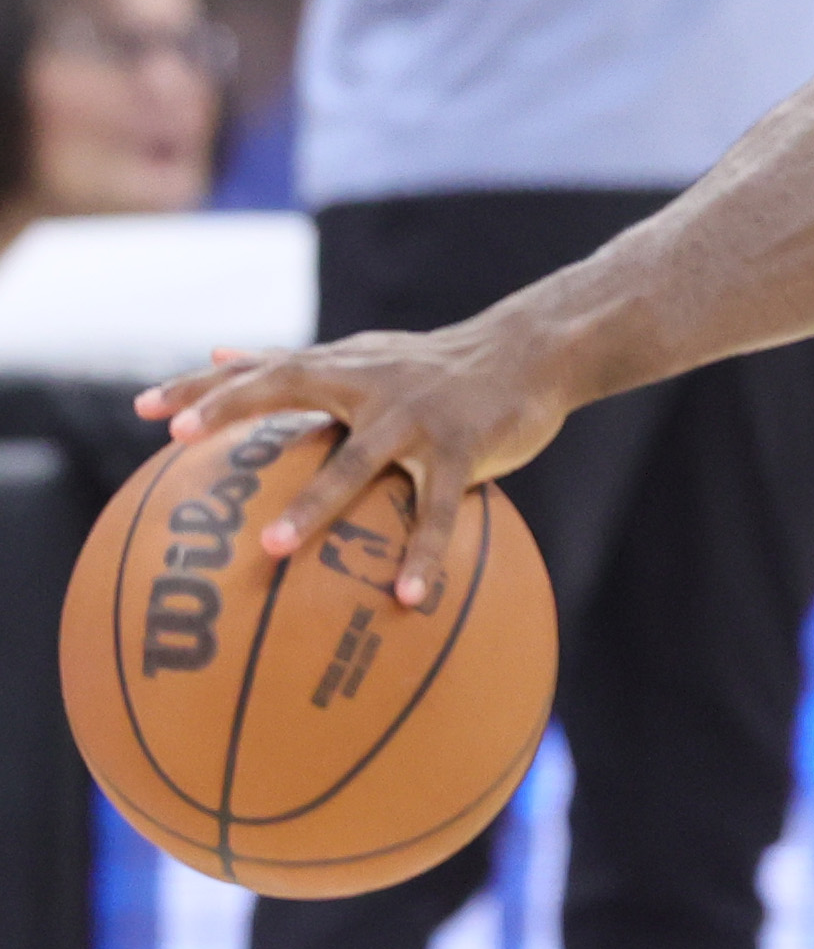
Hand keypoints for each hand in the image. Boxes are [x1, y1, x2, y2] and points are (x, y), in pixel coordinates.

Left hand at [132, 320, 582, 610]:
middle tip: (182, 436)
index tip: (145, 410)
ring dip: (315, 504)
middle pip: (292, 384)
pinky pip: (438, 507)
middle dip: (236, 406)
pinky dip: (423, 552)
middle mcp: (372, 382)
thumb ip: (295, 365)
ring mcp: (417, 414)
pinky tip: (407, 597)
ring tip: (274, 549)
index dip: (205, 386)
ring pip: (358, 459)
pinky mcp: (466, 443)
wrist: (534, 351)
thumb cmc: (438, 365)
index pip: (264, 367)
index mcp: (345, 366)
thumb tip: (214, 355)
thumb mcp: (366, 356)